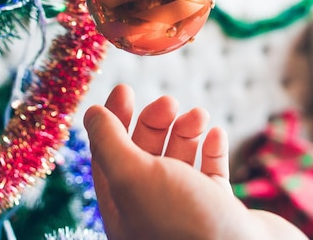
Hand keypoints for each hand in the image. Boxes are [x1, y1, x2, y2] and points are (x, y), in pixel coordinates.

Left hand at [84, 84, 307, 239]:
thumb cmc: (185, 224)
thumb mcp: (134, 177)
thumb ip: (110, 143)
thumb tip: (92, 112)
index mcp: (124, 209)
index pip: (108, 156)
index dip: (113, 120)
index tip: (124, 89)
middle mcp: (152, 211)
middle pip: (144, 153)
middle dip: (155, 122)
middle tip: (169, 102)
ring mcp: (188, 212)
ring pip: (180, 160)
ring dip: (186, 131)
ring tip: (199, 115)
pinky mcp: (221, 212)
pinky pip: (212, 173)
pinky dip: (212, 149)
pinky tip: (216, 133)